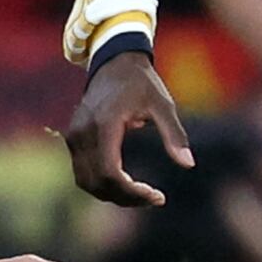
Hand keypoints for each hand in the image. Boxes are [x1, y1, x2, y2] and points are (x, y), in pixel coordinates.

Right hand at [61, 49, 194, 206]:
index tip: (157, 196)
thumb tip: (189, 164)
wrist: (113, 62)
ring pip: (86, 182)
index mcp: (105, 123)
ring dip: (112, 195)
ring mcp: (74, 136)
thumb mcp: (163, 105)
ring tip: (140, 195)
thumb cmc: (141, 83)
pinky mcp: (73, 139)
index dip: (132, 192)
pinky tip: (126, 183)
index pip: (110, 172)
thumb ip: (174, 135)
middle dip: (125, 198)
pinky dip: (102, 184)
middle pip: (97, 183)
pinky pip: (83, 173)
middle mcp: (83, 133)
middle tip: (153, 199)